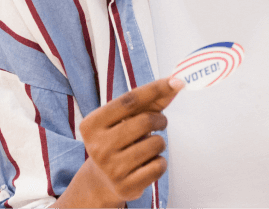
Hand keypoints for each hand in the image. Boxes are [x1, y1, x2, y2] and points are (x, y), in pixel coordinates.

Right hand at [50, 77, 183, 207]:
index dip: (155, 89)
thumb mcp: (126, 117)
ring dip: (160, 141)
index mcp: (92, 124)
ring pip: (155, 144)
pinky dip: (160, 160)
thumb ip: (151, 100)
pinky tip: (148, 162)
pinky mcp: (126, 187)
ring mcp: (111, 169)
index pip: (130, 100)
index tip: (177, 81)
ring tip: (148, 145)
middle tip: (160, 122)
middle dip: (160, 119)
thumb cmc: (120, 138)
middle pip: (144, 121)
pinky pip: (158, 166)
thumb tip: (177, 83)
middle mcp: (97, 147)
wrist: (102, 179)